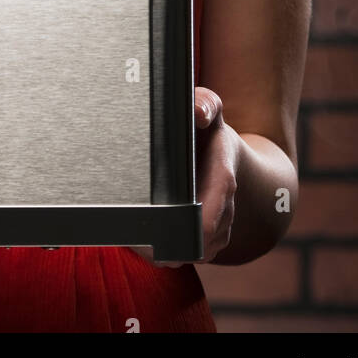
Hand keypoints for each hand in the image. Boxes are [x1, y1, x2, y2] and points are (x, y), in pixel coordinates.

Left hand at [130, 86, 241, 268]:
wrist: (225, 152)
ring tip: (134, 232)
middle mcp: (224, 210)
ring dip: (162, 249)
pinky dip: (164, 249)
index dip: (185, 232)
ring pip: (189, 255)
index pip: (209, 219)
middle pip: (196, 246)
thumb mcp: (207, 106)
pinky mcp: (207, 240)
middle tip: (132, 236)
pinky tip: (144, 233)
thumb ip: (205, 103)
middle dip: (164, 245)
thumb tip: (200, 114)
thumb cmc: (208, 129)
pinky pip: (185, 255)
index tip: (156, 233)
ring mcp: (218, 229)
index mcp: (222, 180)